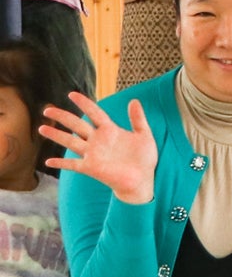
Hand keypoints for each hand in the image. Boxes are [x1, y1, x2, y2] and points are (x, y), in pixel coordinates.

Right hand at [39, 93, 157, 203]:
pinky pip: (72, 164)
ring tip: (42, 128)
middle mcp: (98, 140)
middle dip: (62, 116)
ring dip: (56, 135)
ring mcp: (93, 154)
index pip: (94, 113)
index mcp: (110, 131)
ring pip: (70, 141)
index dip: (84, 103)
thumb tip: (134, 100)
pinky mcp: (91, 168)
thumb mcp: (144, 136)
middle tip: (47, 110)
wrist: (143, 181)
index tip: (72, 94)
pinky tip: (48, 161)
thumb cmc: (144, 159)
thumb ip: (138, 119)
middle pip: (76, 125)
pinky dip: (61, 163)